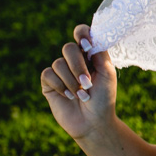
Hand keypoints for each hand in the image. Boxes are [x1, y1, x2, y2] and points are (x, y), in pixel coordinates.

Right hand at [40, 25, 117, 140]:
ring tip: (81, 95)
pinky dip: (59, 85)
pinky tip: (68, 96)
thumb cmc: (104, 98)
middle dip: (78, 66)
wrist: (94, 122)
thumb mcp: (107, 74)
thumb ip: (100, 54)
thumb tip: (92, 37)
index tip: (86, 45)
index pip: (82, 34)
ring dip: (71, 81)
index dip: (82, 34)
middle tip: (87, 83)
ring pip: (58, 63)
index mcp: (90, 55)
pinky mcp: (49, 83)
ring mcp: (60, 72)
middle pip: (68, 48)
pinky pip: (48, 74)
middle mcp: (74, 61)